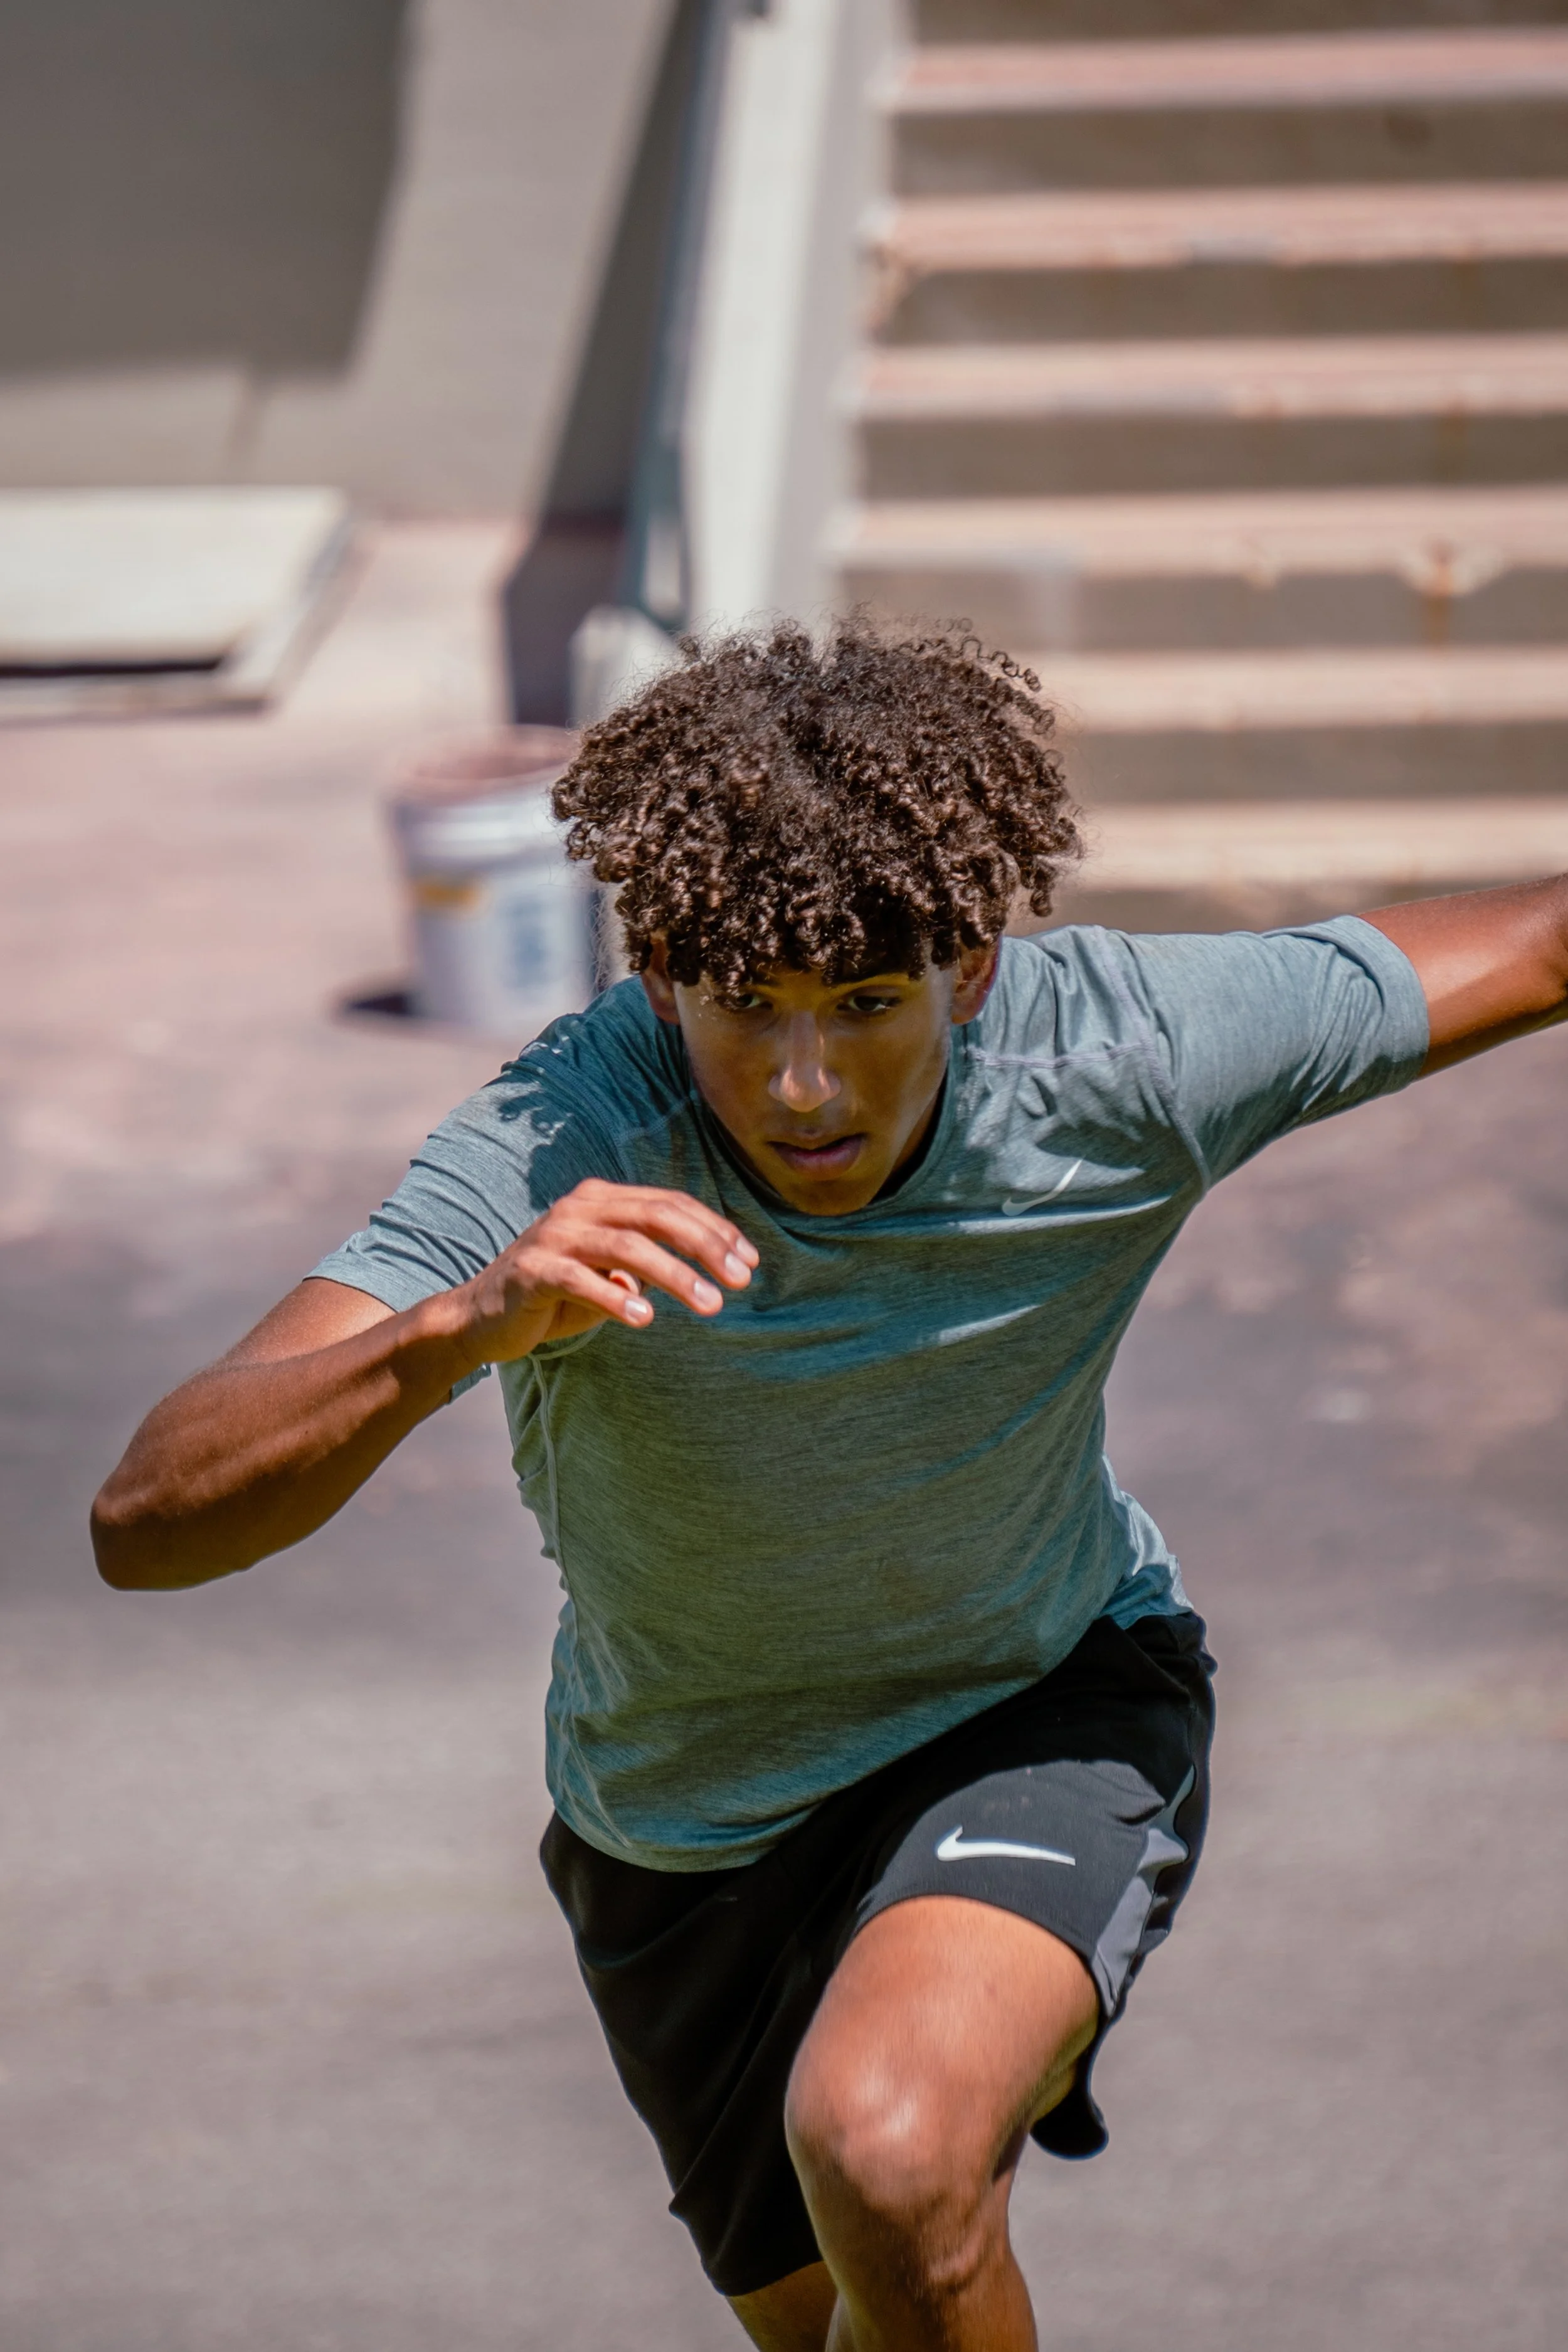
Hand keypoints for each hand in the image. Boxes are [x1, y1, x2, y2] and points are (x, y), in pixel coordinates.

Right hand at [453, 1179, 758, 1363]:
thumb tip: (713, 1267)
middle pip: (656, 1217)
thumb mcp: (611, 1271)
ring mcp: (554, 1236)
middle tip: (740, 1281)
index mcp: (603, 1199)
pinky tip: (644, 1318)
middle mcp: (580, 1207)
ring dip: (674, 1275)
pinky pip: (580, 1280)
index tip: (749, 1261)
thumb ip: (651, 1261)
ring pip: (626, 1245)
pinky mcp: (532, 1271)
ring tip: (709, 1304)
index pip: (671, 1205)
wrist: (483, 1317)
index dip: (714, 1230)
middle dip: (705, 1247)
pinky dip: (615, 1297)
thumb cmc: (558, 1294)